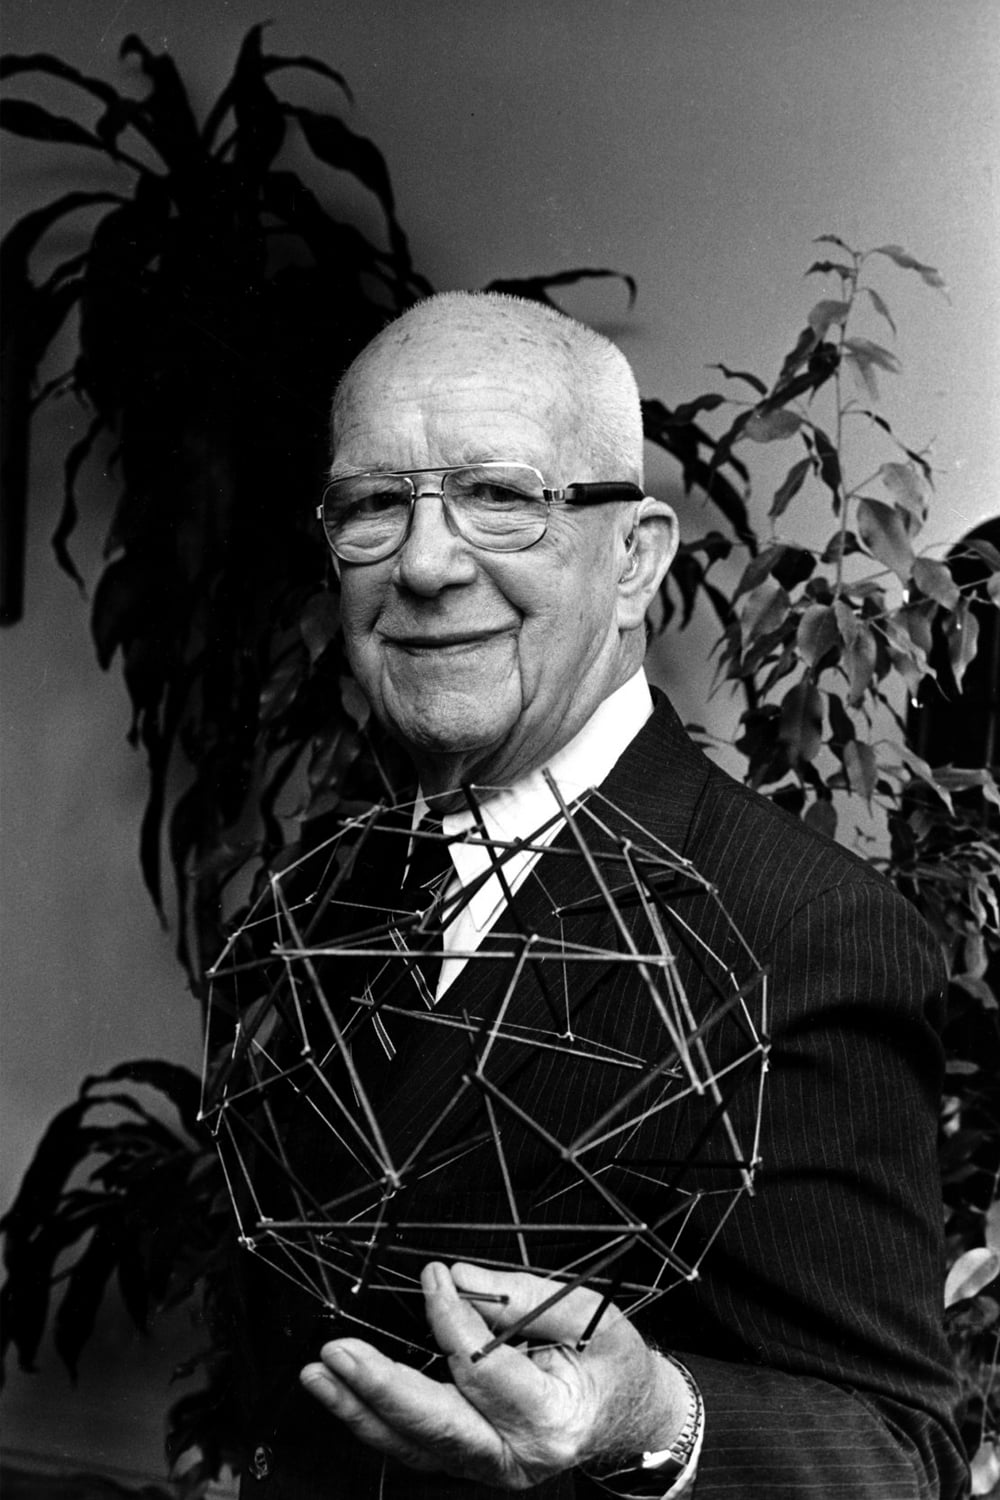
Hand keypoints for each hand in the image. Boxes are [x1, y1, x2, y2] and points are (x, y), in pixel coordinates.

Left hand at [300, 1261, 690, 1488]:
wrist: (626, 1417)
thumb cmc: (610, 1364)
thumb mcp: (589, 1315)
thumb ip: (524, 1296)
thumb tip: (460, 1278)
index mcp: (552, 1419)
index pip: (486, 1370)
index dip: (454, 1320)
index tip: (434, 1278)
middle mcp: (516, 1456)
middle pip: (437, 1425)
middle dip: (380, 1388)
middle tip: (339, 1354)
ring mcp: (488, 1467)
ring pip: (413, 1444)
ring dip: (359, 1408)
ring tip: (320, 1375)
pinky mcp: (469, 1463)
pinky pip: (414, 1446)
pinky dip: (374, 1420)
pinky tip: (343, 1394)